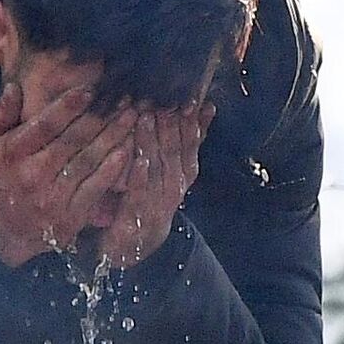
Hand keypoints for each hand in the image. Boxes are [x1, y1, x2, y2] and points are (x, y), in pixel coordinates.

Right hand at [0, 82, 139, 267]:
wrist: (5, 231)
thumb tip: (14, 87)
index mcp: (12, 153)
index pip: (45, 125)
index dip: (68, 106)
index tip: (90, 89)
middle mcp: (33, 174)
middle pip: (73, 140)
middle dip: (101, 115)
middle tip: (124, 96)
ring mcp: (54, 196)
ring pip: (88, 160)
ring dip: (114, 136)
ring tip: (133, 115)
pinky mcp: (71, 214)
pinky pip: (95, 188)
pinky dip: (112, 170)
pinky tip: (128, 150)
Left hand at [90, 101, 214, 269]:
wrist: (137, 243)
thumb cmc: (151, 195)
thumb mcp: (173, 167)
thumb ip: (188, 140)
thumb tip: (207, 107)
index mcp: (185, 172)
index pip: (192, 142)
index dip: (193, 121)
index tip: (191, 99)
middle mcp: (175, 185)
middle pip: (176, 151)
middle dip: (172, 125)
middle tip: (166, 101)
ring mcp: (158, 201)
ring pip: (158, 167)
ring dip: (153, 141)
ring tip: (148, 117)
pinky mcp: (137, 214)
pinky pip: (140, 191)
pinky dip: (140, 174)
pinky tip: (138, 157)